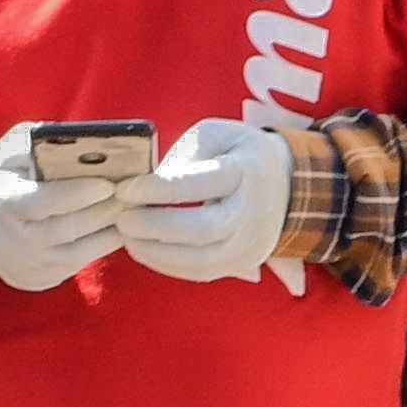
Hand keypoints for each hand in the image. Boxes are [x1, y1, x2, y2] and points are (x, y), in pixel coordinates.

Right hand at [0, 126, 130, 289]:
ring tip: (131, 210)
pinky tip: (117, 227)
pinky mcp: (39, 279)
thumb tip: (87, 145)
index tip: (109, 183)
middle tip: (132, 195)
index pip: (42, 201)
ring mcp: (25, 265)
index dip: (77, 194)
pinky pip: (78, 265)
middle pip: (67, 229)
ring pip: (78, 253)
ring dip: (110, 231)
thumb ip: (42, 144)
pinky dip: (101, 246)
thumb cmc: (6, 174)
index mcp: (0, 201)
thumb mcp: (12, 150)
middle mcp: (10, 239)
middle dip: (103, 211)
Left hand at [117, 118, 298, 282]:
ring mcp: (251, 243)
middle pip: (202, 230)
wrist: (283, 184)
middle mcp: (253, 212)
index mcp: (246, 171)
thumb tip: (149, 184)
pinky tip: (144, 249)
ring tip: (128, 237)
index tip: (125, 190)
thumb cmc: (237, 154)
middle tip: (123, 219)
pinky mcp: (242, 263)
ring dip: (156, 252)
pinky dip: (167, 264)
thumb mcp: (215, 135)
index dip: (157, 190)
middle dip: (155, 227)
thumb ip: (183, 154)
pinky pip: (200, 272)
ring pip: (200, 260)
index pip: (199, 184)